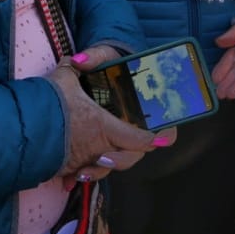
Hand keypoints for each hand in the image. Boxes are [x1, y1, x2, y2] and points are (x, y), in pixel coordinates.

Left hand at [48, 52, 169, 185]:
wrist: (95, 75)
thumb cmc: (109, 65)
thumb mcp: (105, 55)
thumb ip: (95, 56)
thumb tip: (80, 61)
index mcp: (144, 108)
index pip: (166, 128)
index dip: (164, 136)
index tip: (154, 140)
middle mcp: (132, 128)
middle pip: (136, 153)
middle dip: (120, 159)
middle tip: (102, 159)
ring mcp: (115, 140)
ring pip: (114, 162)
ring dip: (99, 171)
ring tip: (80, 172)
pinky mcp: (99, 146)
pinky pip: (96, 164)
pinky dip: (84, 171)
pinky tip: (68, 177)